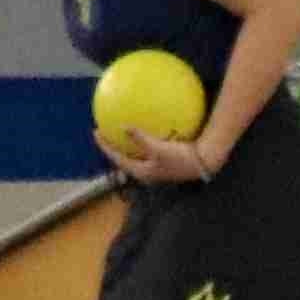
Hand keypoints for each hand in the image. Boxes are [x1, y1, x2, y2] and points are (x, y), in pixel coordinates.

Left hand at [99, 125, 216, 184]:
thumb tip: (124, 126)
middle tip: (104, 132)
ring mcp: (156, 167)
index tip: (96, 132)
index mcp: (142, 172)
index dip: (105, 146)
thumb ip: (140, 138)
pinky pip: (147, 148)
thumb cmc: (181, 158)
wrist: (204, 162)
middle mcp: (147, 172)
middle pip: (124, 159)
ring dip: (127, 144)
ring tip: (119, 131)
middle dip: (114, 146)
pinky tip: (145, 128)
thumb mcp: (158, 148)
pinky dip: (141, 140)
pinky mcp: (165, 161)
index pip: (118, 159)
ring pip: (135, 155)